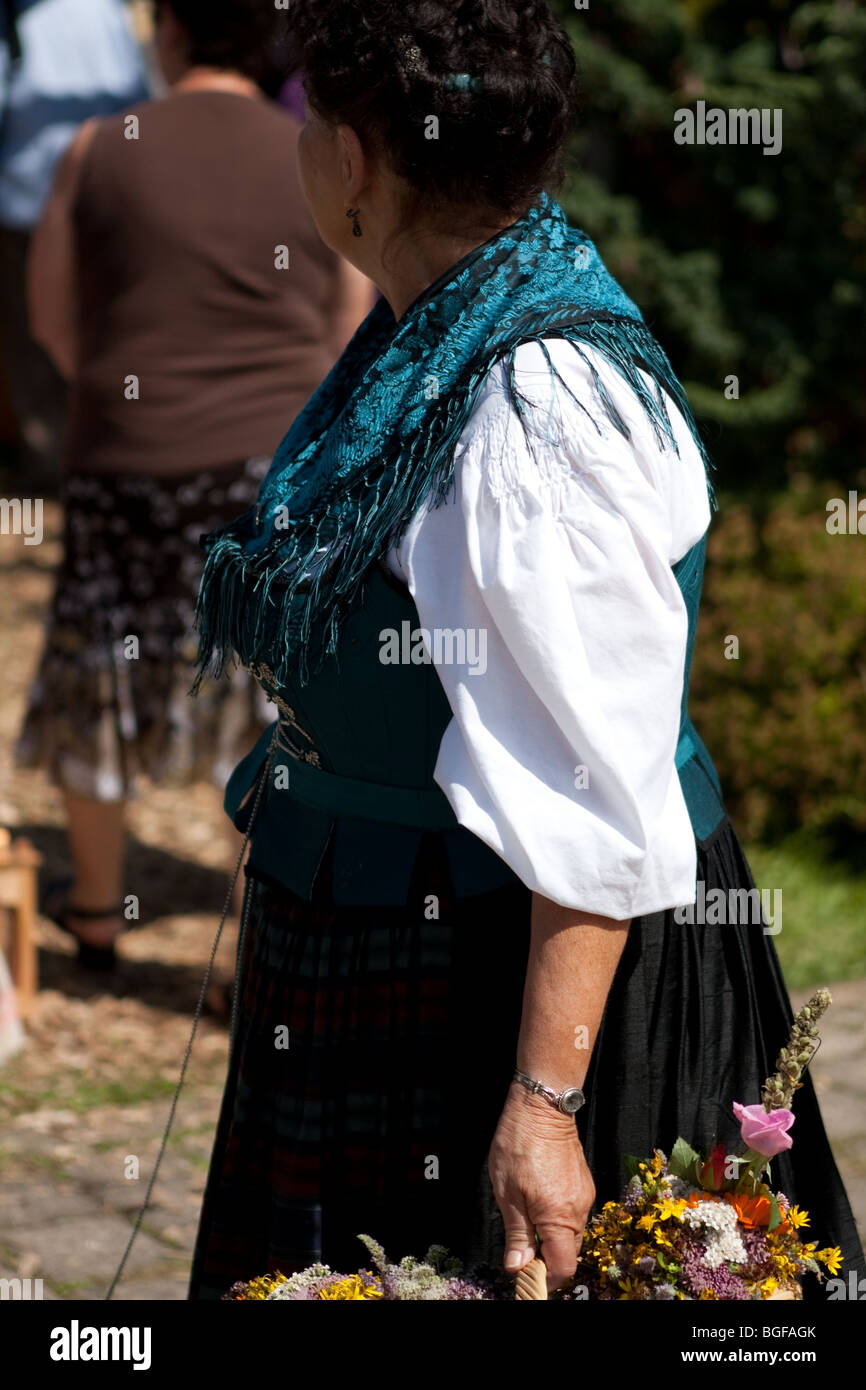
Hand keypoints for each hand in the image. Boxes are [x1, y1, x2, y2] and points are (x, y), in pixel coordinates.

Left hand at [488, 1081, 594, 1293]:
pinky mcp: (583, 1182)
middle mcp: (578, 1210)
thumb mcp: (507, 1194)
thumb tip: (517, 1268)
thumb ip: (517, 1234)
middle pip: (568, 1251)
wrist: (542, 1106)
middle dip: (547, 1256)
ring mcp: (584, 1195)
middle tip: (521, 1247)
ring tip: (526, 1218)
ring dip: (551, 1235)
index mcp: (559, 1218)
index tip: (525, 1274)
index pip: (563, 1267)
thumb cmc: (519, 1146)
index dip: (544, 1277)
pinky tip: (537, 1200)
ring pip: (571, 1231)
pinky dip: (557, 1216)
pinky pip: (573, 1211)